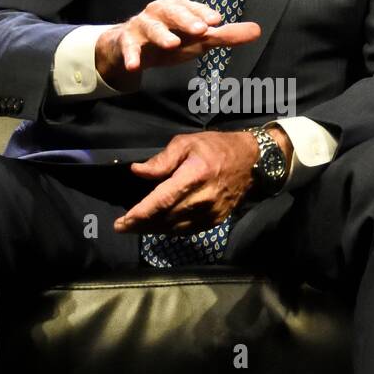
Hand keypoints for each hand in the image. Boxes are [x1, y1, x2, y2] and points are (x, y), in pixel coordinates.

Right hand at [96, 0, 260, 92]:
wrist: (135, 48)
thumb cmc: (173, 39)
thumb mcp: (199, 39)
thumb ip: (225, 36)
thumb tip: (257, 30)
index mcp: (180, 8)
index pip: (193, 8)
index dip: (204, 13)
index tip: (217, 21)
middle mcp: (160, 11)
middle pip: (173, 11)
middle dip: (186, 19)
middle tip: (201, 30)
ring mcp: (142, 25)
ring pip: (151, 26)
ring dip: (161, 34)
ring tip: (172, 44)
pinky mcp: (127, 40)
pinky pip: (128, 47)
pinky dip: (131, 55)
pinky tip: (134, 66)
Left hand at [113, 126, 292, 234]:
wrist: (252, 162)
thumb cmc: (217, 148)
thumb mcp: (187, 143)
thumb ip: (162, 160)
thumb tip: (138, 172)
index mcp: (194, 176)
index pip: (162, 201)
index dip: (140, 214)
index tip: (122, 222)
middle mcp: (202, 199)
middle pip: (165, 218)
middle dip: (140, 225)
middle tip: (121, 227)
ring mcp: (210, 213)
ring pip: (175, 228)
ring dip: (152, 230)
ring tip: (135, 228)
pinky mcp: (215, 220)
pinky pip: (187, 230)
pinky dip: (169, 231)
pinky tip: (157, 227)